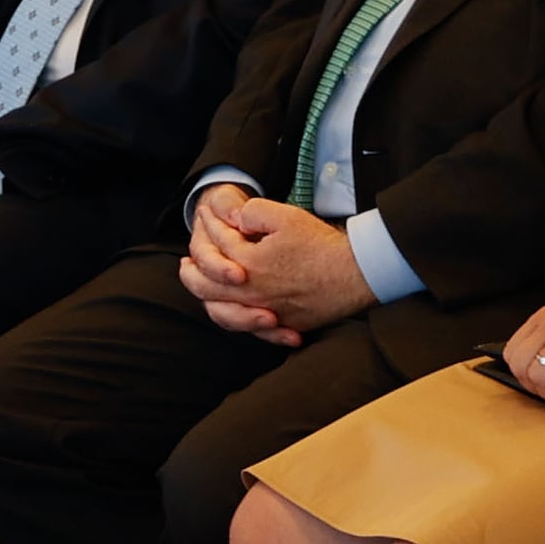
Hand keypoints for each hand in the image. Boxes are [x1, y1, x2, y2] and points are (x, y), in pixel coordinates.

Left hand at [177, 188, 372, 345]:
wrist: (359, 273)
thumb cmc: (321, 244)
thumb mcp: (285, 217)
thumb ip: (250, 213)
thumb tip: (230, 218)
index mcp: (249, 264)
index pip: (217, 245)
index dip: (211, 227)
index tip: (208, 216)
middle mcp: (253, 294)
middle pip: (206, 287)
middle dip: (191, 272)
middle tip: (185, 264)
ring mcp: (269, 312)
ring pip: (223, 313)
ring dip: (207, 299)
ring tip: (201, 287)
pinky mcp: (286, 324)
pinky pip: (252, 330)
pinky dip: (238, 322)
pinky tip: (234, 312)